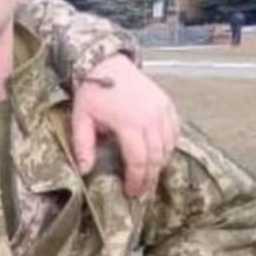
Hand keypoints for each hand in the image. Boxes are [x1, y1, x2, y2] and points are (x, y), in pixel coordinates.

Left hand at [71, 54, 179, 195]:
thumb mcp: (81, 119)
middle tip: (141, 190)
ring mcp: (161, 109)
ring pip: (169, 146)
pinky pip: (175, 131)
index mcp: (128, 122)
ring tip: (149, 175)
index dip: (136, 180)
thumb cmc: (93, 92)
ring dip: (160, 164)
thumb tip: (85, 172)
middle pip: (156, 157)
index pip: (138, 160)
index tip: (131, 192)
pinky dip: (169, 146)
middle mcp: (150, 116)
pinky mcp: (167, 103)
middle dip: (149, 177)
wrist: (107, 63)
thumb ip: (83, 146)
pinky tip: (159, 155)